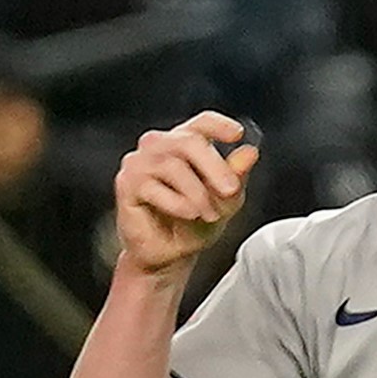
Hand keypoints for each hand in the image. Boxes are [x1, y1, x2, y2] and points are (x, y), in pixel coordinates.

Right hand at [112, 110, 257, 276]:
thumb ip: (236, 176)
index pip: (201, 123)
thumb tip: (250, 153)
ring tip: (208, 213)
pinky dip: (177, 203)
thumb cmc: (193, 224)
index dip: (219, 125)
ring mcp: (139, 163)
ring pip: (173, 166)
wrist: (170, 254)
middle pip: (188, 141)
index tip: (237, 134)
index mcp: (184, 144)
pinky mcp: (126, 184)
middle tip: (230, 190)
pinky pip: (153, 187)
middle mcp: (158, 147)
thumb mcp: (225, 200)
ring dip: (197, 194)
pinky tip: (189, 214)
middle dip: (214, 167)